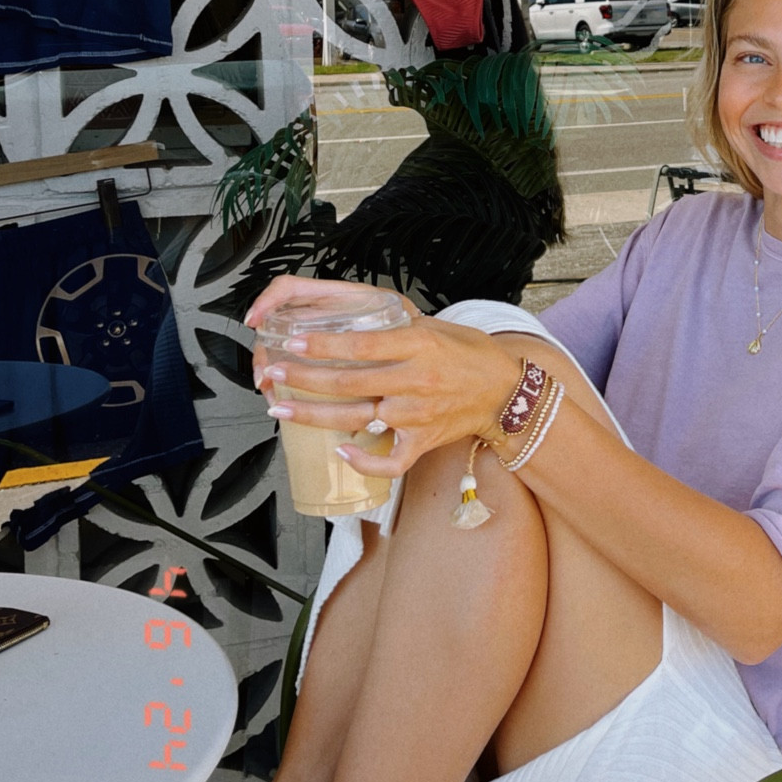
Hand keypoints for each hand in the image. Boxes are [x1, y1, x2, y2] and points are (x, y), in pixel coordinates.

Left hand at [245, 275, 524, 478]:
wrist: (506, 391)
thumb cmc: (469, 353)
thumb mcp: (434, 326)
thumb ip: (395, 328)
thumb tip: (347, 322)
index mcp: (419, 345)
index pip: (362, 346)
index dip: (323, 346)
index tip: (294, 342)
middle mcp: (417, 380)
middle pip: (350, 383)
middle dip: (305, 379)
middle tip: (275, 373)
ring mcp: (418, 415)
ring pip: (358, 420)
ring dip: (314, 416)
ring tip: (281, 408)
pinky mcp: (423, 441)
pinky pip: (390, 459)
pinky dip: (365, 459)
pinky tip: (341, 452)